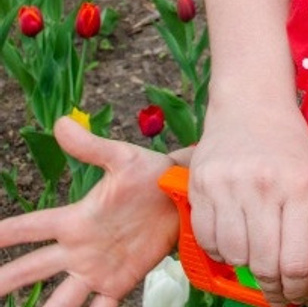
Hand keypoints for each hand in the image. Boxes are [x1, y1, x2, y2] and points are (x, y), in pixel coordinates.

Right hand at [0, 116, 177, 306]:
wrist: (184, 196)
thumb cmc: (151, 175)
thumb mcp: (122, 158)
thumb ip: (91, 147)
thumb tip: (61, 123)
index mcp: (76, 220)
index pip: (31, 227)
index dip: (6, 234)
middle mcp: (79, 249)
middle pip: (33, 268)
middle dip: (6, 280)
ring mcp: (97, 268)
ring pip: (60, 298)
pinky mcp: (120, 282)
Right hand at [188, 102, 307, 306]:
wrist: (251, 102)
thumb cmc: (289, 142)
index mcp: (301, 185)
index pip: (297, 262)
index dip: (298, 290)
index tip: (300, 295)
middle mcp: (264, 186)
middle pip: (264, 265)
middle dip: (274, 288)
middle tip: (279, 291)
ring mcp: (229, 186)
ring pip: (234, 257)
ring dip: (246, 266)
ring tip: (258, 257)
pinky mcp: (201, 186)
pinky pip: (207, 240)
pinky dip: (221, 249)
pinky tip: (236, 236)